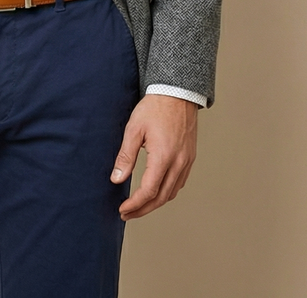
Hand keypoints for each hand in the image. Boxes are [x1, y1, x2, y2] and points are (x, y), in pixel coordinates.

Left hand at [112, 94, 197, 219]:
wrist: (177, 92)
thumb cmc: (154, 107)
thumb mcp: (134, 129)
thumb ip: (126, 156)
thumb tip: (116, 179)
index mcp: (164, 157)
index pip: (148, 191)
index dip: (135, 204)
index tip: (122, 210)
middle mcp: (179, 163)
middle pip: (161, 197)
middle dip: (143, 209)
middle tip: (127, 214)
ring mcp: (187, 161)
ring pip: (172, 192)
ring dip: (155, 203)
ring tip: (139, 206)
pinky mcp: (190, 157)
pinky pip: (180, 182)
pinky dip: (167, 192)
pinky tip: (157, 191)